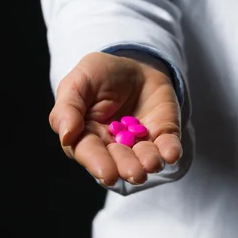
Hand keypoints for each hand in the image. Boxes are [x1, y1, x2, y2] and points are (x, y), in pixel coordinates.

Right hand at [48, 52, 181, 186]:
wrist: (133, 64)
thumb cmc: (99, 75)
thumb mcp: (78, 81)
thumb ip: (68, 107)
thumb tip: (66, 135)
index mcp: (87, 136)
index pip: (90, 152)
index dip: (98, 163)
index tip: (108, 174)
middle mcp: (114, 146)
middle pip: (119, 160)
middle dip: (127, 167)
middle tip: (135, 173)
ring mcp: (140, 142)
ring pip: (144, 158)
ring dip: (149, 162)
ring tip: (152, 164)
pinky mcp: (163, 134)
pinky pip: (168, 145)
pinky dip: (170, 151)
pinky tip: (171, 154)